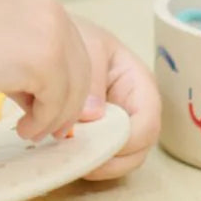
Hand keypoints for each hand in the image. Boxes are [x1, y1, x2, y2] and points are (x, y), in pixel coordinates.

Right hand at [0, 0, 91, 142]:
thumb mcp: (4, 45)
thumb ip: (34, 62)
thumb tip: (62, 102)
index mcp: (42, 1)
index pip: (74, 50)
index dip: (67, 86)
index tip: (53, 112)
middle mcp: (53, 10)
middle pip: (81, 70)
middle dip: (66, 105)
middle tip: (46, 129)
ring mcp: (51, 33)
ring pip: (75, 90)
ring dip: (55, 118)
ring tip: (31, 131)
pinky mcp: (44, 60)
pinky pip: (58, 103)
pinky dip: (43, 121)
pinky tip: (23, 127)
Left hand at [73, 17, 160, 179]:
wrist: (52, 38)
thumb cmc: (76, 37)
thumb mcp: (87, 47)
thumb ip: (91, 79)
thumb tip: (93, 116)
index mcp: (139, 84)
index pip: (147, 122)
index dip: (127, 139)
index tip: (97, 143)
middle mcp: (135, 109)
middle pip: (138, 148)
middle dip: (111, 159)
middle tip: (78, 159)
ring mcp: (118, 123)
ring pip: (120, 159)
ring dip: (96, 164)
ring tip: (68, 157)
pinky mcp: (100, 133)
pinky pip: (100, 156)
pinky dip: (85, 160)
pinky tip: (62, 153)